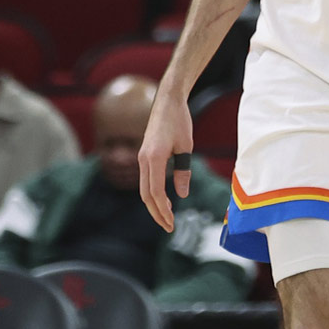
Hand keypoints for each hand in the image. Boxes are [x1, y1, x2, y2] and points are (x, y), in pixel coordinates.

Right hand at [137, 89, 193, 231]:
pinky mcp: (144, 155)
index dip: (163, 210)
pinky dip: (153, 193)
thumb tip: (182, 195)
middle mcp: (143, 160)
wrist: (168, 100)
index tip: (172, 223)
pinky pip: (146, 180)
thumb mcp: (186, 147)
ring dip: (154, 205)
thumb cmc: (180, 120)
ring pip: (144, 189)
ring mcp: (141, 157)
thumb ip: (183, 171)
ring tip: (167, 217)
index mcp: (153, 158)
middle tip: (169, 227)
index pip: (156, 192)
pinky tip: (164, 200)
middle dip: (157, 213)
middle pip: (146, 195)